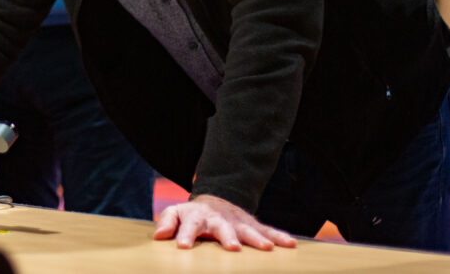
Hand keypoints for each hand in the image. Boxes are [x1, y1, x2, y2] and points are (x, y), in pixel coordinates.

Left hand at [154, 194, 296, 250]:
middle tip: (233, 248)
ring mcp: (237, 222)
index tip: (182, 246)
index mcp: (198, 217)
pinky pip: (267, 231)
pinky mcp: (252, 226)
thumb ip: (167, 222)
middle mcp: (219, 219)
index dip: (185, 234)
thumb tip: (159, 236)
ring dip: (257, 239)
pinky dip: (279, 237)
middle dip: (227, 237)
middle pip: (223, 228)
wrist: (215, 201)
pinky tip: (290, 244)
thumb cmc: (192, 214)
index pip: (190, 225)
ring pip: (248, 230)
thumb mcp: (176, 213)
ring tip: (267, 248)